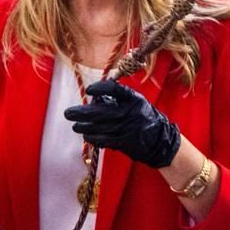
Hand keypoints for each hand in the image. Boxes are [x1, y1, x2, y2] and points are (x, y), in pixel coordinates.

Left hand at [64, 79, 181, 167]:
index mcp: (134, 99)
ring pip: (97, 128)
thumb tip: (95, 98)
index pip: (114, 89)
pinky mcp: (123, 142)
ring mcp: (125, 128)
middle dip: (80, 113)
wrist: (160, 140)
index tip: (89, 90)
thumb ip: (118, 99)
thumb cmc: (144, 117)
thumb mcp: (136, 102)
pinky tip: (87, 136)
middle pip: (99, 112)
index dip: (99, 88)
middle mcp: (129, 112)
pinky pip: (102, 140)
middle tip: (68, 113)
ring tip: (76, 126)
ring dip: (83, 127)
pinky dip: (92, 138)